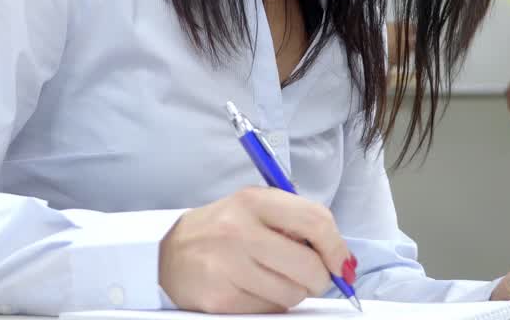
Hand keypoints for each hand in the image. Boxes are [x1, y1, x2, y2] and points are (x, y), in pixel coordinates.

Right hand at [159, 187, 354, 313]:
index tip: (342, 264)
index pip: (316, 222)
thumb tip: (340, 258)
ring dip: (292, 292)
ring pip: (291, 294)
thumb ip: (295, 223)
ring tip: (272, 278)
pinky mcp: (220, 297)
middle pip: (309, 267)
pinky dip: (269, 304)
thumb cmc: (222, 230)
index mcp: (254, 201)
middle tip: (312, 278)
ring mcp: (228, 265)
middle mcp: (240, 230)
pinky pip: (268, 310)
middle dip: (320, 279)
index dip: (337, 248)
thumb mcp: (254, 209)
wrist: (167, 252)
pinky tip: (252, 288)